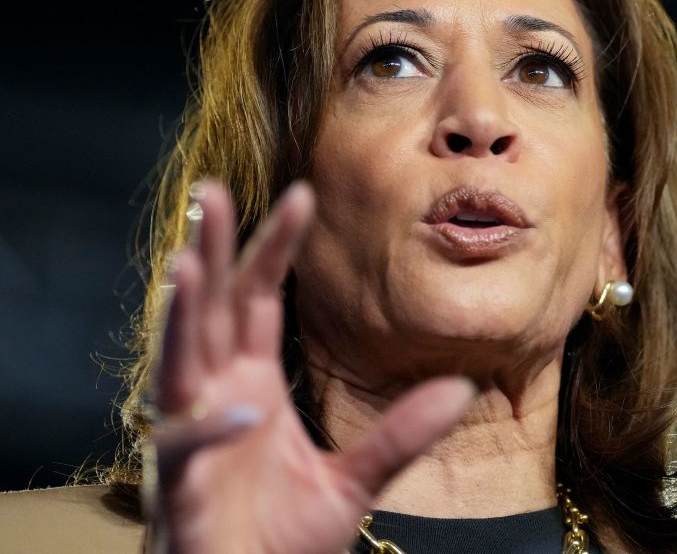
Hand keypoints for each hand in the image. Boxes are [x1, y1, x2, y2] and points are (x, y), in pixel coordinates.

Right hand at [149, 180, 474, 553]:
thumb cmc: (282, 542)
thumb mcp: (356, 483)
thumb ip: (402, 435)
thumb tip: (464, 388)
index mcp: (251, 383)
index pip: (259, 300)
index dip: (274, 247)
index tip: (302, 193)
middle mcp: (216, 397)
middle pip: (210, 311)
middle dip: (211, 252)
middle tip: (210, 191)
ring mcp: (193, 439)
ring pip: (179, 363)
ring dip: (183, 315)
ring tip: (189, 263)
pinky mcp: (180, 489)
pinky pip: (186, 450)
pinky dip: (207, 427)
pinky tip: (234, 406)